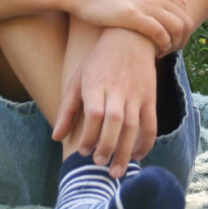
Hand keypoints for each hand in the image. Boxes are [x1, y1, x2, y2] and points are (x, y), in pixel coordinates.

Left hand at [52, 27, 160, 176]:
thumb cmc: (98, 61)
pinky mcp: (150, 97)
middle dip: (107, 147)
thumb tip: (56, 138)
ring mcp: (136, 94)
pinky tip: (136, 156)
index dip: (89, 135)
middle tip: (98, 164)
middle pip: (115, 122)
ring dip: (125, 151)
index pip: (94, 113)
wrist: (131, 37)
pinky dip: (146, 143)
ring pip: (133, 126)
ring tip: (116, 171)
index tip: (82, 151)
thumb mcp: (78, 79)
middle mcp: (118, 89)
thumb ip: (68, 109)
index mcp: (96, 84)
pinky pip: (151, 124)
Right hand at [69, 0, 192, 52]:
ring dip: (174, 44)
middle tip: (170, 51)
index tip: (172, 39)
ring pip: (176, 28)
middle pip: (185, 21)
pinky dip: (162, 46)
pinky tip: (154, 52)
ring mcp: (147, 2)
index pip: (185, 10)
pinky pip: (160, 34)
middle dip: (182, 39)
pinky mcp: (133, 15)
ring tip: (162, 53)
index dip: (182, 28)